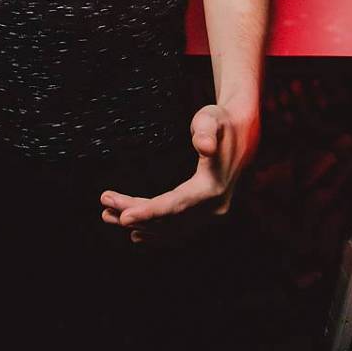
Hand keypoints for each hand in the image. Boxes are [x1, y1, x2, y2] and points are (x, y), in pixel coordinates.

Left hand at [100, 103, 259, 247]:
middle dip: (135, 214)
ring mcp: (214, 215)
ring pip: (172, 228)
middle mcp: (216, 209)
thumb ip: (206, 130)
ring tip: (108, 216)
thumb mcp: (213, 118)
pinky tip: (136, 232)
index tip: (122, 215)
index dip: (148, 212)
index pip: (175, 206)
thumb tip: (203, 147)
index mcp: (214, 189)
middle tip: (104, 205)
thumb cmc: (223, 121)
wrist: (246, 130)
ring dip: (141, 224)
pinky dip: (157, 232)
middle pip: (168, 220)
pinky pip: (180, 229)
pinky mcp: (210, 213)